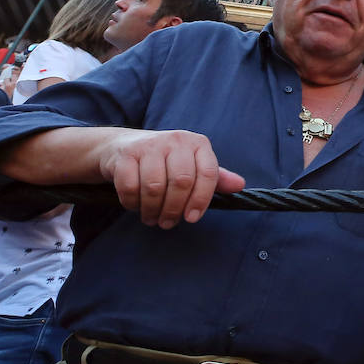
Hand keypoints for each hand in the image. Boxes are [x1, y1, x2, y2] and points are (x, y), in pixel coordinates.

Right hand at [96, 129, 244, 228]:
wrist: (123, 147)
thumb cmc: (167, 162)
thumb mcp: (194, 166)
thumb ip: (216, 179)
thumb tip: (240, 185)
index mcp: (198, 144)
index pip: (209, 174)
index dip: (202, 200)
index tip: (192, 218)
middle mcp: (176, 140)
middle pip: (181, 182)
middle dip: (174, 209)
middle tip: (167, 223)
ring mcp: (149, 145)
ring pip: (154, 187)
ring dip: (152, 210)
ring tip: (152, 218)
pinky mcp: (126, 154)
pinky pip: (130, 187)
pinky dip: (132, 203)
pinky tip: (136, 206)